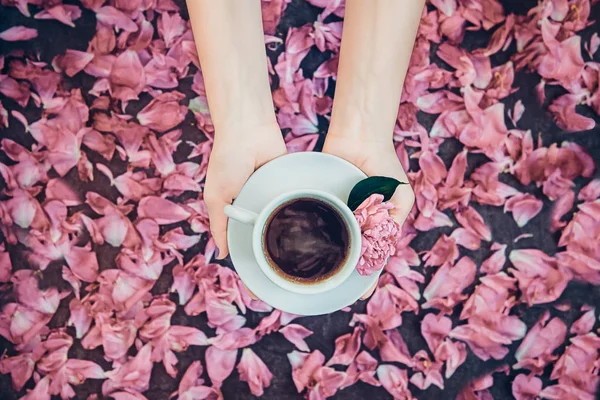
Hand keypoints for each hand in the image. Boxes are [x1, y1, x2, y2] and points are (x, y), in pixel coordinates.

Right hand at [204, 121, 286, 258]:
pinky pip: (291, 201)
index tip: (255, 268)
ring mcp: (268, 194)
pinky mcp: (284, 184)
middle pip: (260, 228)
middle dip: (266, 240)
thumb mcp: (216, 197)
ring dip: (281, 225)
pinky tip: (301, 223)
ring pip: (277, 218)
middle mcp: (250, 202)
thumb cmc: (227, 160)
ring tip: (292, 245)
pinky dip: (293, 208)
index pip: (239, 234)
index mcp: (232, 206)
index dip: (246, 249)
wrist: (249, 131)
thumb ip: (219, 226)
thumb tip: (222, 254)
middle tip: (277, 260)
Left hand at [323, 132, 414, 299]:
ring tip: (318, 276)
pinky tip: (307, 247)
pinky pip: (317, 220)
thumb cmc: (383, 163)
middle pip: (349, 253)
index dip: (366, 277)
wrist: (360, 136)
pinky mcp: (322, 201)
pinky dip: (315, 232)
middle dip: (344, 272)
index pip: (372, 257)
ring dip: (328, 256)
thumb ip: (395, 216)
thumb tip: (387, 240)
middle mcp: (355, 222)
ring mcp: (338, 213)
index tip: (359, 295)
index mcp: (375, 225)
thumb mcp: (400, 193)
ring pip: (332, 241)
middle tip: (334, 289)